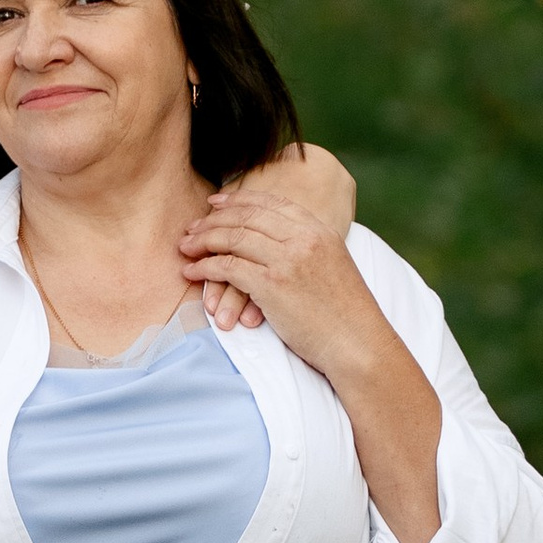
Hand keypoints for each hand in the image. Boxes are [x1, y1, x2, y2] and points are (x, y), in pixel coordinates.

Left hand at [179, 147, 365, 370]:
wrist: (358, 342)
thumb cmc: (346, 314)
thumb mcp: (333, 266)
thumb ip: (309, 248)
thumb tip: (282, 246)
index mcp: (319, 228)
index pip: (271, 202)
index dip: (238, 200)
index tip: (215, 203)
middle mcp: (303, 237)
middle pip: (247, 217)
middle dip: (213, 220)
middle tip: (191, 228)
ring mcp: (288, 259)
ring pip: (233, 238)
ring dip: (203, 242)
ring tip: (185, 248)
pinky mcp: (272, 284)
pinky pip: (228, 267)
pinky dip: (205, 268)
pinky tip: (192, 271)